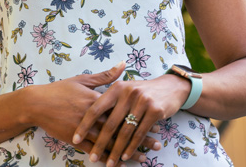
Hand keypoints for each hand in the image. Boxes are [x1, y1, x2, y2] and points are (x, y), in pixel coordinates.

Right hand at [31, 62, 159, 162]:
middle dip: (141, 136)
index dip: (140, 115)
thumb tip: (123, 64)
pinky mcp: (76, 140)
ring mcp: (84, 130)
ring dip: (128, 151)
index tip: (156, 118)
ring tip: (145, 158)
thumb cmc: (60, 90)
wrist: (37, 104)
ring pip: (111, 143)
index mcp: (97, 99)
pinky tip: (119, 164)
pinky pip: (95, 152)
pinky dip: (108, 158)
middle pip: (121, 128)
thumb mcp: (83, 80)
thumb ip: (105, 76)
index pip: (123, 109)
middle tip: (158, 143)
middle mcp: (93, 116)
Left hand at [72, 74, 189, 166]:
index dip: (84, 125)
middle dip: (100, 143)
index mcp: (116, 88)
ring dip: (116, 150)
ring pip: (125, 132)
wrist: (170, 87)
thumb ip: (108, 96)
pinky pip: (140, 134)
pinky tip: (125, 157)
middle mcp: (128, 93)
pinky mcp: (155, 111)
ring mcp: (142, 102)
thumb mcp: (124, 87)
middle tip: (92, 157)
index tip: (75, 138)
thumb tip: (85, 109)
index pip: (96, 108)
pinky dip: (132, 148)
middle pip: (110, 123)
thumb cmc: (142, 90)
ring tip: (109, 163)